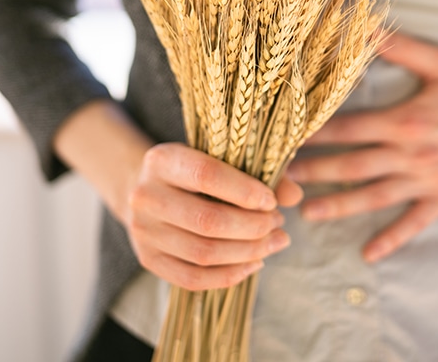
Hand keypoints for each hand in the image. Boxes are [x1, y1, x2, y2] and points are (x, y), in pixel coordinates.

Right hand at [126, 142, 303, 290]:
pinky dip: (229, 275)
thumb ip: (259, 171)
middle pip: (207, 220)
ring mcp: (142, 231)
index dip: (244, 191)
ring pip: (203, 253)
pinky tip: (254, 262)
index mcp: (162, 160)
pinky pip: (192, 279)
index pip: (206, 175)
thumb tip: (294, 196)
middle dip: (253, 227)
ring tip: (275, 241)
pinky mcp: (148, 259)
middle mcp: (145, 195)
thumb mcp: (221, 158)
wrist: (149, 189)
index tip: (272, 201)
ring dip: (248, 252)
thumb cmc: (196, 169)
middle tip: (278, 223)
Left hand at [287, 32, 437, 262]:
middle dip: (314, 172)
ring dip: (339, 206)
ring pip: (374, 197)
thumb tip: (362, 24)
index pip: (349, 129)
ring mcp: (429, 180)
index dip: (315, 134)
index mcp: (407, 120)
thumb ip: (398, 46)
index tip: (285, 138)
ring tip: (306, 213)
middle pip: (353, 166)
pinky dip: (391, 239)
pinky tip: (368, 254)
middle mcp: (413, 154)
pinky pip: (414, 223)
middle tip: (280, 179)